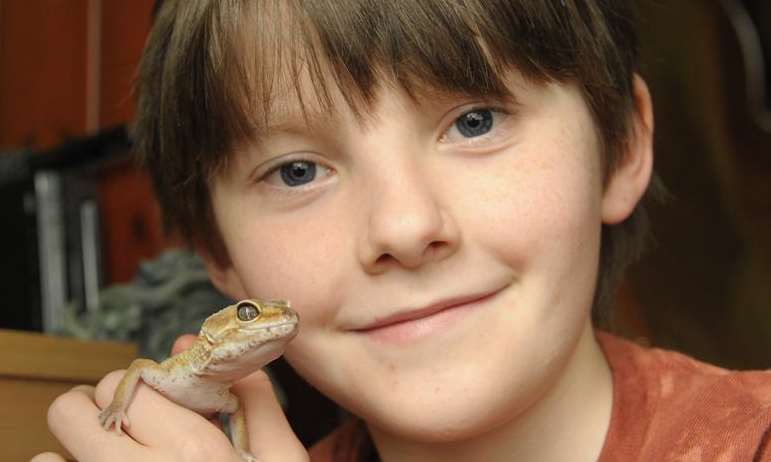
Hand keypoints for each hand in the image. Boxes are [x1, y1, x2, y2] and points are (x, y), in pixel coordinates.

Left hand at [31, 335, 307, 461]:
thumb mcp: (284, 459)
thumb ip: (252, 398)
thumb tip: (197, 346)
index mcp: (191, 452)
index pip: (127, 383)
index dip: (143, 386)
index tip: (161, 402)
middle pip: (73, 412)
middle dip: (100, 408)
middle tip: (130, 423)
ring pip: (49, 458)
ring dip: (78, 452)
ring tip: (115, 461)